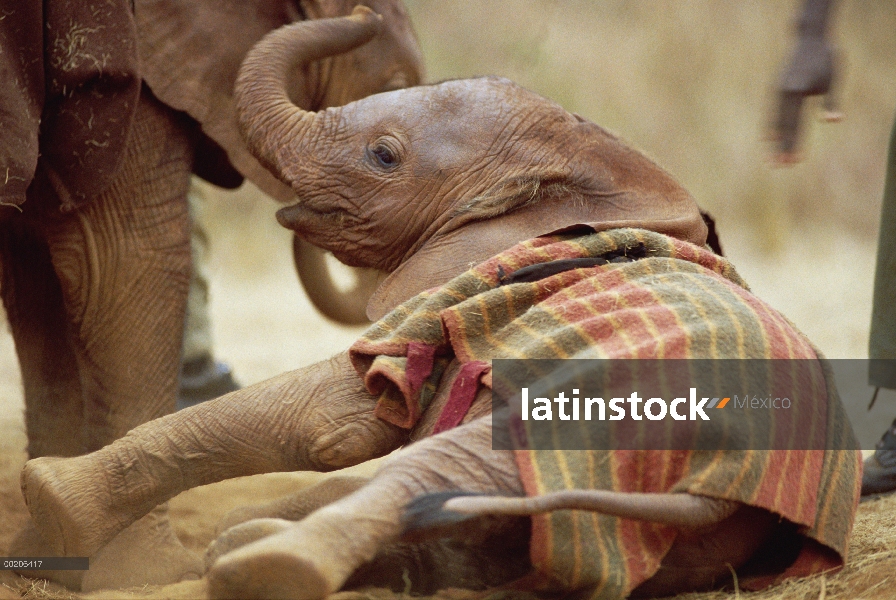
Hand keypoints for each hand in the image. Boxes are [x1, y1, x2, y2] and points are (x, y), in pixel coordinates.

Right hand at [773, 35, 841, 163]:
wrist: (809, 39)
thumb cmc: (825, 59)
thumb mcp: (832, 79)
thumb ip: (831, 101)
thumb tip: (833, 121)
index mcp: (796, 91)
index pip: (795, 123)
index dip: (795, 143)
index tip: (794, 160)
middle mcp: (783, 93)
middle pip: (782, 126)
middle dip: (781, 147)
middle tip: (778, 166)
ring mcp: (777, 92)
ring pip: (774, 121)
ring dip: (774, 141)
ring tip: (770, 159)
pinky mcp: (776, 90)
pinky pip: (771, 113)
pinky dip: (770, 126)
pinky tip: (767, 139)